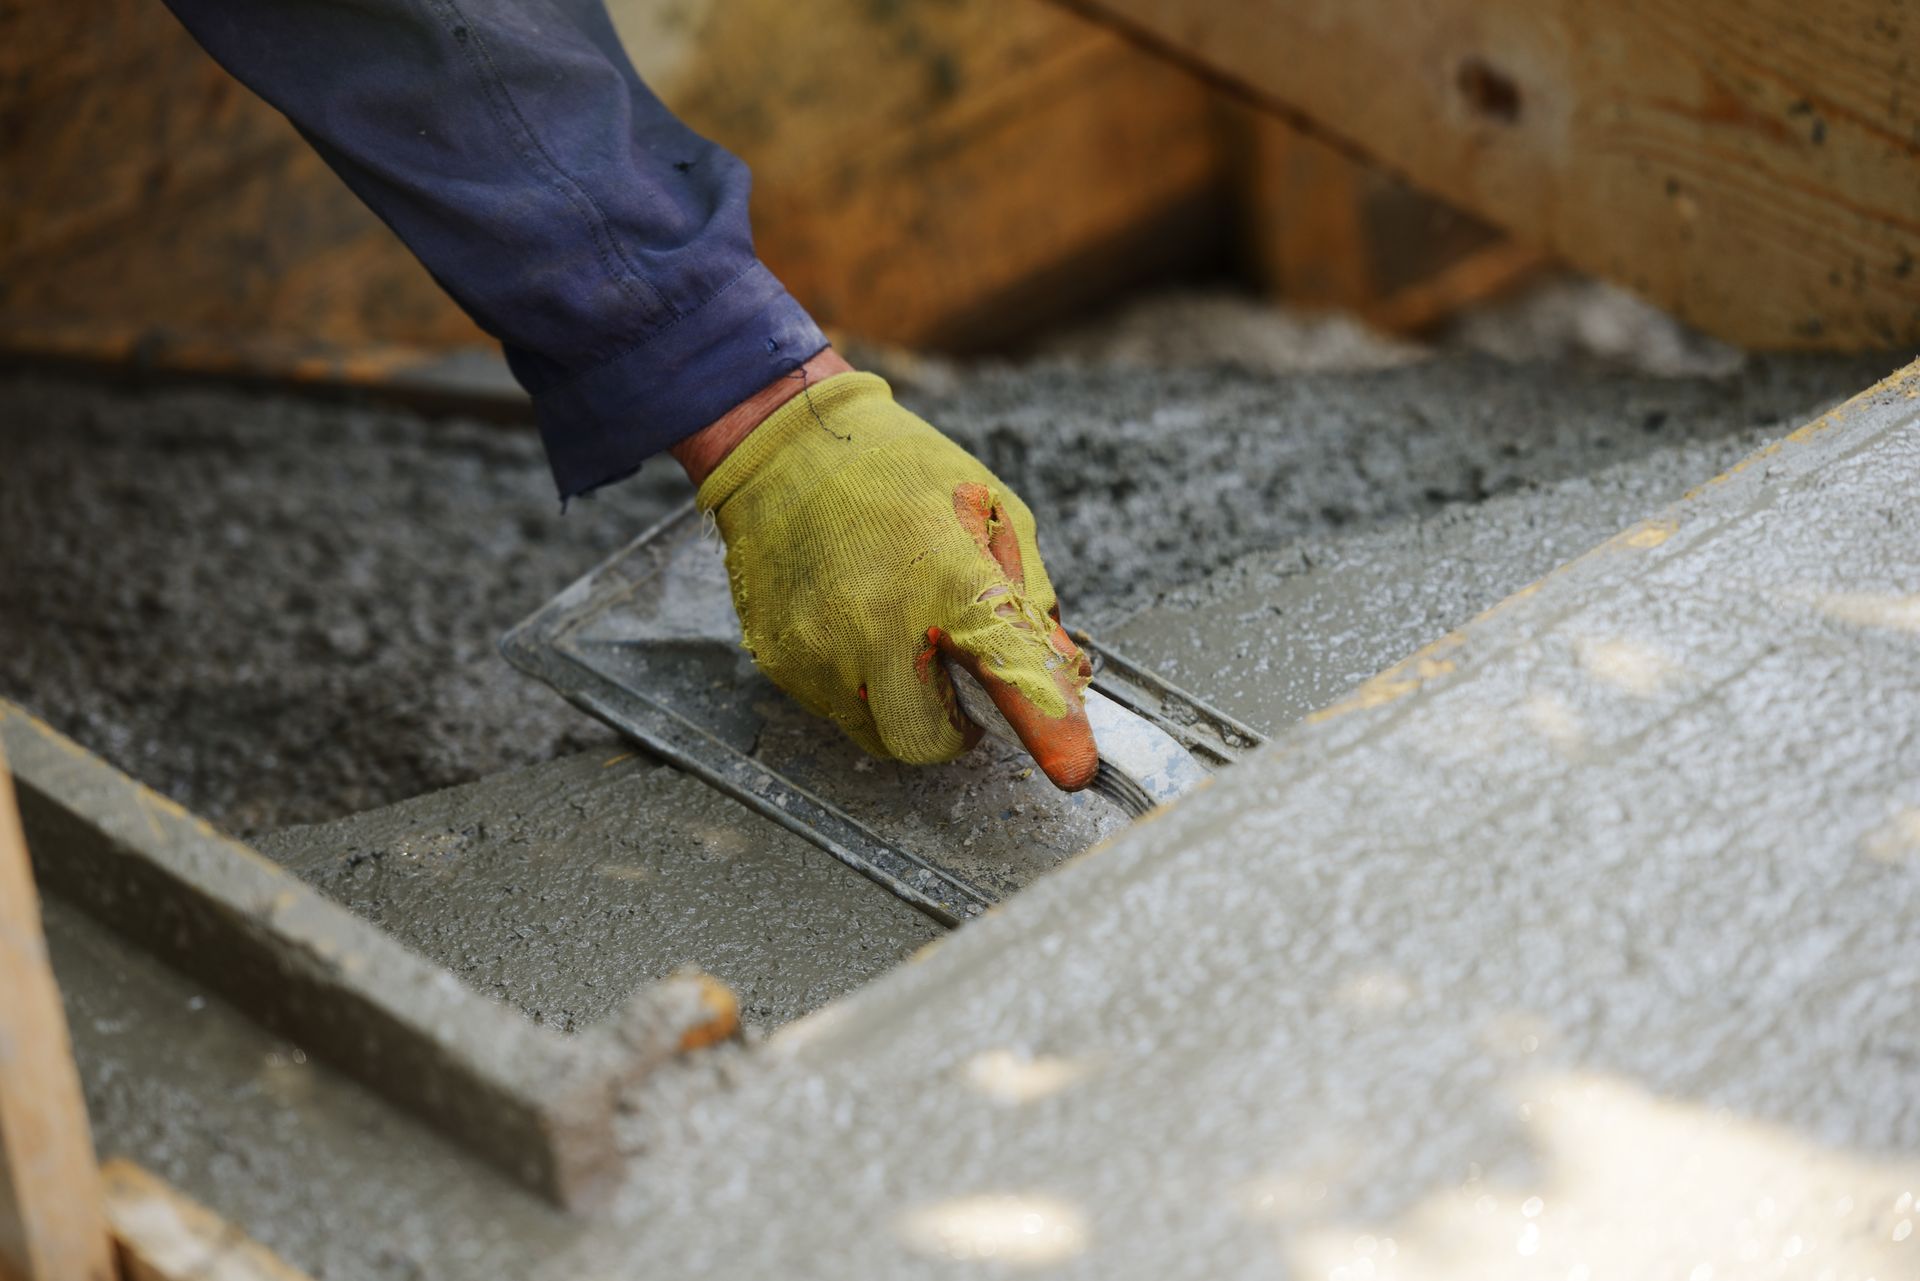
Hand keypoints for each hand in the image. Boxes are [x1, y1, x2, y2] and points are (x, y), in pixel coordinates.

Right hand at [675, 358, 1096, 788]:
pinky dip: (857, 684)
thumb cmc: (899, 471)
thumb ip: (1028, 595)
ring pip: (877, 734)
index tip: (1075, 768)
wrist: (785, 447)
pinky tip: (854, 627)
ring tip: (899, 645)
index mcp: (948, 577)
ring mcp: (822, 649)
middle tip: (955, 687)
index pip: (1011, 671)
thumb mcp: (989, 510)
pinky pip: (834, 708)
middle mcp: (879, 624)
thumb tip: (1062, 668)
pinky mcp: (783, 660)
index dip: (1052, 728)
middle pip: (927, 741)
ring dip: (902, 708)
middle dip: (951, 730)